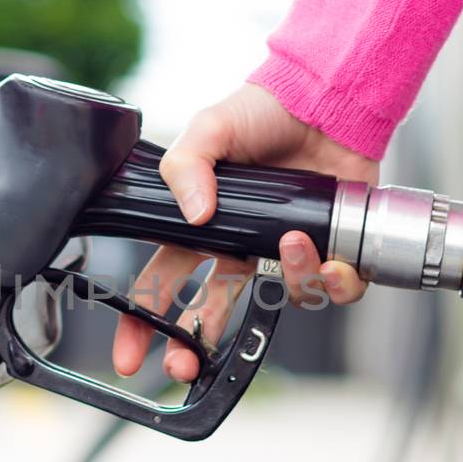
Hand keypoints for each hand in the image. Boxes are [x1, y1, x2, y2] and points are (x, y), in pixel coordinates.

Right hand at [111, 83, 379, 382]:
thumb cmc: (263, 111)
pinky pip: (332, 290)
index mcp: (203, 226)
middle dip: (194, 344)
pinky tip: (331, 259)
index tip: (128, 357)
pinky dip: (334, 283)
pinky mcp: (330, 249)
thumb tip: (194, 213)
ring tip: (292, 243)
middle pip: (211, 311)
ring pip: (281, 298)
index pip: (161, 281)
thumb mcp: (210, 127)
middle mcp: (242, 246)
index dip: (142, 322)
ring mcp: (284, 251)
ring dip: (288, 281)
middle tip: (187, 362)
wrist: (324, 99)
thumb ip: (186, 165)